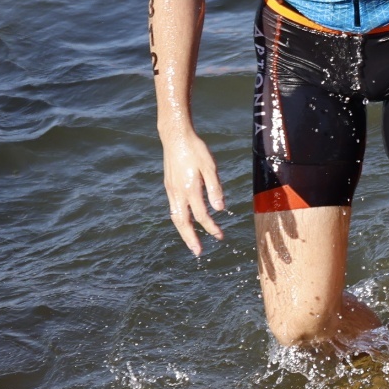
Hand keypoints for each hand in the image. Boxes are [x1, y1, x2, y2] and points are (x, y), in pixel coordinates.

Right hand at [161, 132, 225, 255]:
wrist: (175, 136)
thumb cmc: (195, 149)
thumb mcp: (210, 166)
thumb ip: (215, 188)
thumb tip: (219, 209)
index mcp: (190, 189)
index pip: (202, 216)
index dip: (211, 228)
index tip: (220, 236)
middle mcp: (178, 193)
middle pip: (183, 222)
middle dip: (190, 239)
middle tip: (197, 252)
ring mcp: (171, 190)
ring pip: (175, 217)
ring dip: (183, 232)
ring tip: (190, 242)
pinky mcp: (168, 186)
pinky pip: (172, 208)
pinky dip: (178, 220)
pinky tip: (184, 222)